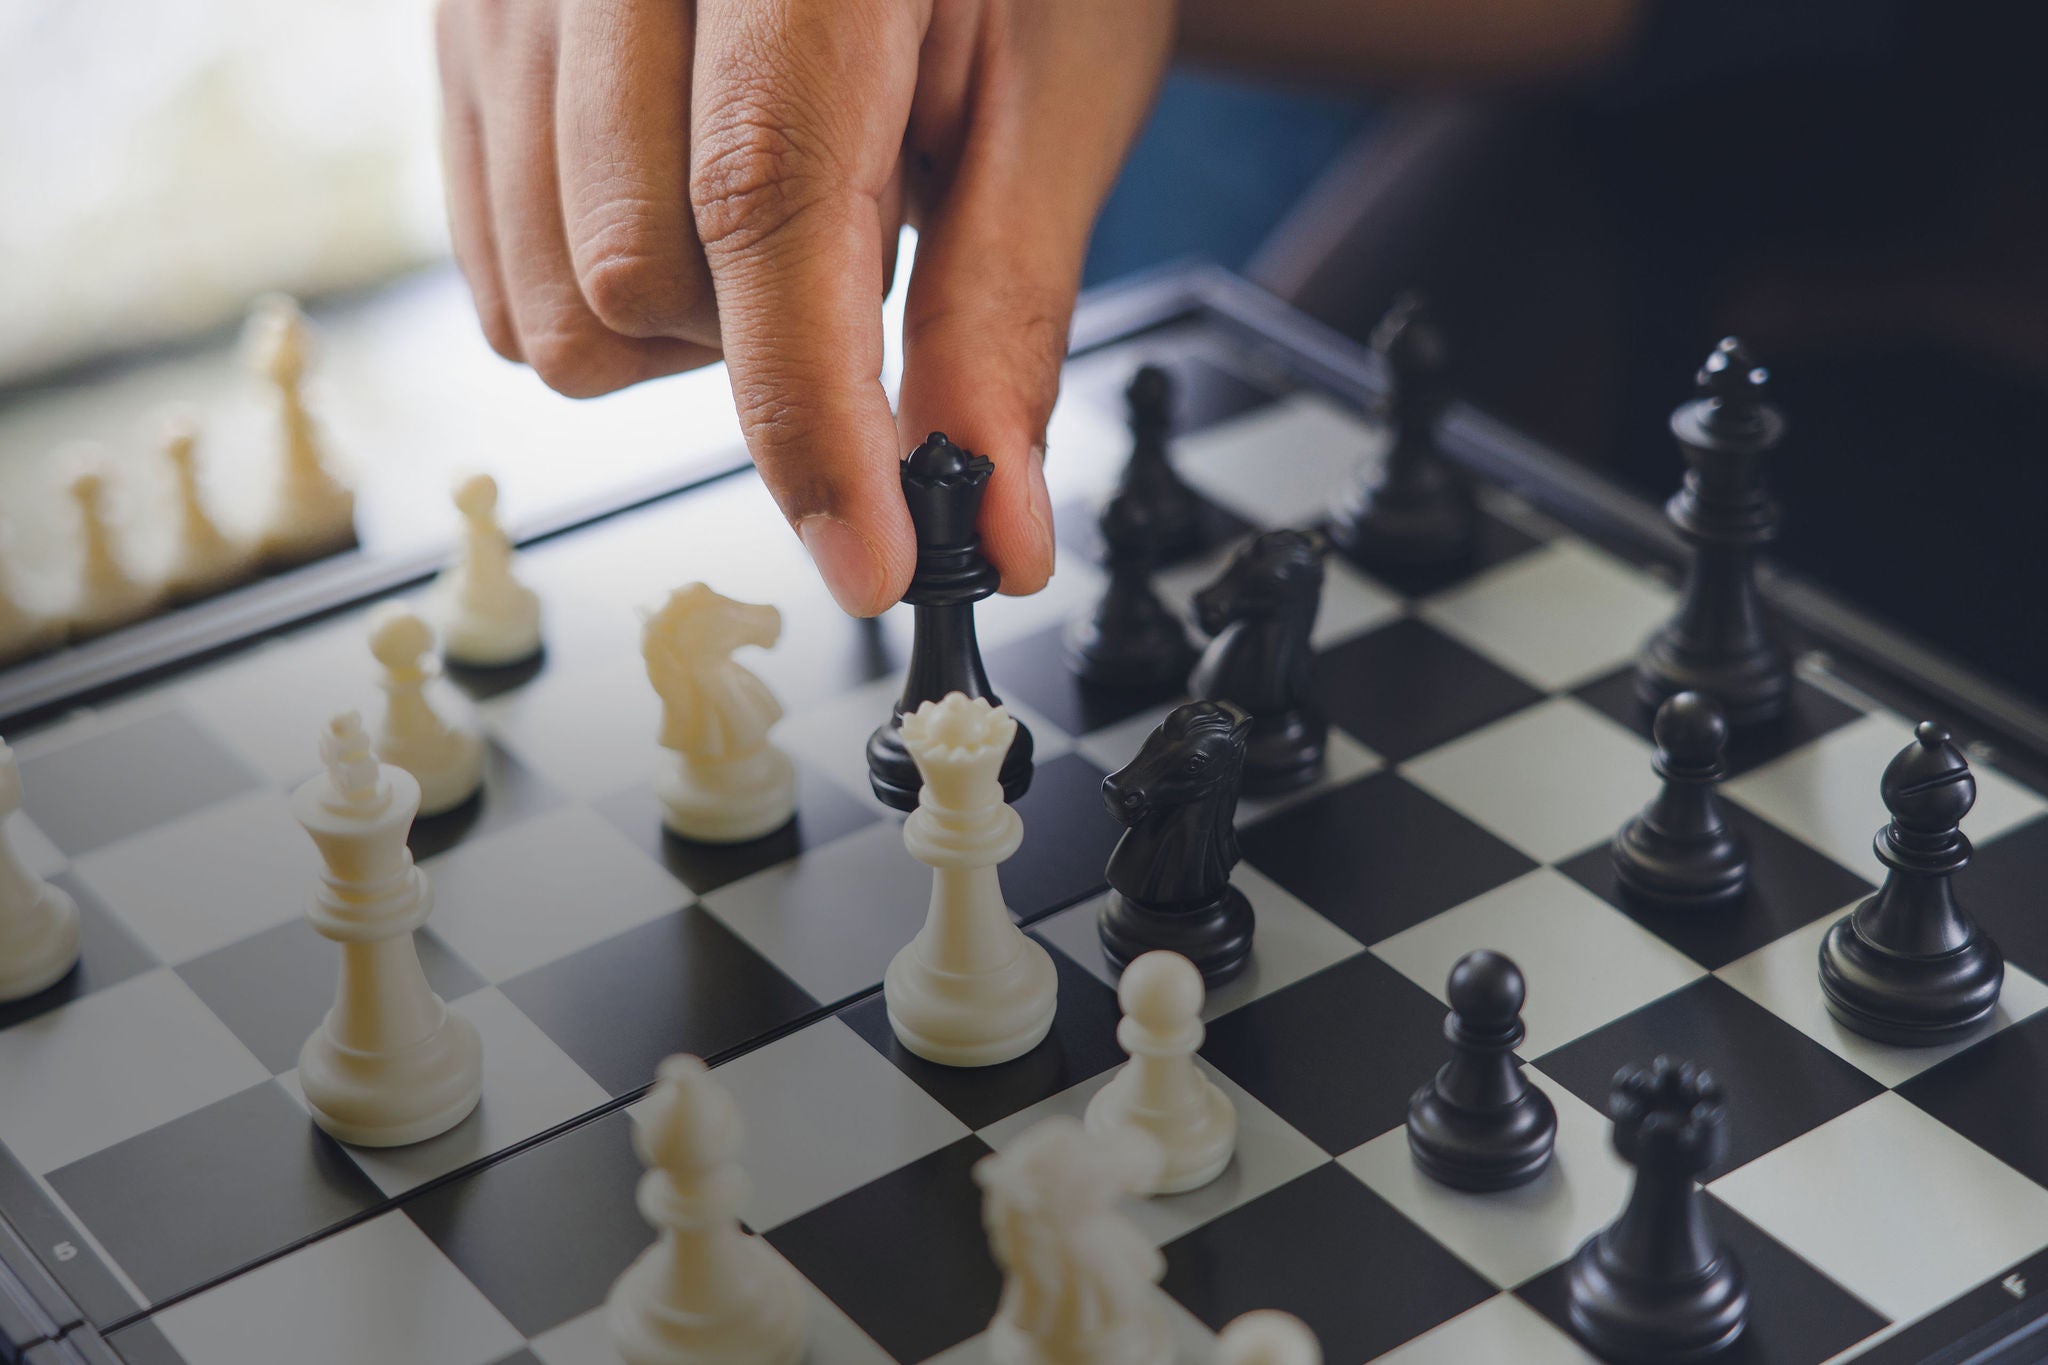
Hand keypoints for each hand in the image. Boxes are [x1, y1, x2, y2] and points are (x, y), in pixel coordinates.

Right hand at [435, 0, 1176, 613]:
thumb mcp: (1047, 96)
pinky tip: (688, 207)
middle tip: (860, 263)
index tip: (877, 556)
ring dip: (678, 331)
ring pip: (545, 298)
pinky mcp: (465, 33)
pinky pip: (494, 260)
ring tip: (772, 221)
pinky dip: (602, 294)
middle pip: (626, 276)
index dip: (817, 417)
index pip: (764, 202)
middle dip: (757, 349)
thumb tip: (992, 521)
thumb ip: (1003, 312)